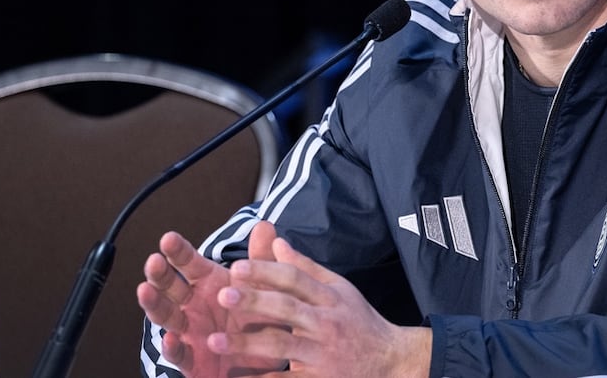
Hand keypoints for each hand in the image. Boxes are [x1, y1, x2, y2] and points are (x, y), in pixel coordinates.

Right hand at [137, 224, 288, 376]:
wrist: (267, 362)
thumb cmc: (261, 322)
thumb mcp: (266, 289)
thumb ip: (261, 260)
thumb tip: (264, 226)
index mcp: (210, 285)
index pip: (190, 264)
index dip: (179, 251)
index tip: (168, 238)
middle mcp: (195, 307)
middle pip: (171, 287)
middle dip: (160, 274)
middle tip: (153, 261)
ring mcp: (191, 333)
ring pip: (167, 317)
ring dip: (155, 304)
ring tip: (145, 290)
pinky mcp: (194, 362)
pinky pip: (180, 355)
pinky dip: (173, 348)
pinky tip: (170, 339)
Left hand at [208, 221, 431, 377]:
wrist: (391, 361)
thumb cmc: (359, 322)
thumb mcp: (339, 289)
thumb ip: (306, 267)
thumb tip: (277, 242)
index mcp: (330, 297)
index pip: (296, 279)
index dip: (266, 271)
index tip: (237, 267)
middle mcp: (327, 323)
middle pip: (287, 308)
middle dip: (254, 301)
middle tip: (222, 295)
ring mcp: (323, 353)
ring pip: (282, 345)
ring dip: (247, 343)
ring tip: (215, 341)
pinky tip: (235, 376)